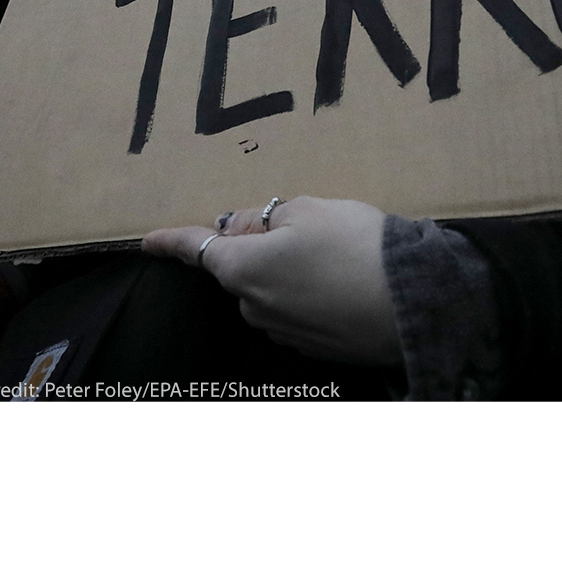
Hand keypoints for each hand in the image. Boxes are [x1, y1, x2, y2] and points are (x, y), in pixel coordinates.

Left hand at [142, 196, 402, 367]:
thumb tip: (238, 227)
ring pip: (270, 294)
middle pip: (241, 270)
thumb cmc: (357, 246)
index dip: (173, 241)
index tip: (148, 241)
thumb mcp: (311, 211)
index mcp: (244, 267)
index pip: (198, 249)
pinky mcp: (311, 348)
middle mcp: (253, 307)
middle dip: (258, 250)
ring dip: (287, 275)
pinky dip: (309, 297)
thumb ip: (267, 217)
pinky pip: (296, 314)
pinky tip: (344, 284)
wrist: (412, 303)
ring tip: (335, 256)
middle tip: (301, 227)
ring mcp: (282, 333)